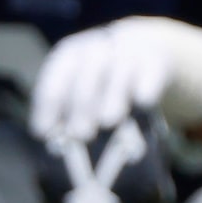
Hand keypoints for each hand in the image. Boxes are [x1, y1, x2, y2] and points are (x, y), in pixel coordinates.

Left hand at [29, 18, 201, 146]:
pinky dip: (146, 86)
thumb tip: (53, 154)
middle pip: (86, 74)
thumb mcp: (83, 93)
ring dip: (112, 96)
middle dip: (81, 104)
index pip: (54, 78)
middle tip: (81, 134)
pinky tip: (143, 103)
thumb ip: (68, 117)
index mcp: (70, 56)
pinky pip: (151, 71)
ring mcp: (127, 51)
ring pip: (119, 70)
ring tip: (109, 122)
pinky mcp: (156, 59)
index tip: (45, 133)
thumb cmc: (103, 86)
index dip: (48, 106)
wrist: (145, 52)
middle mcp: (96, 48)